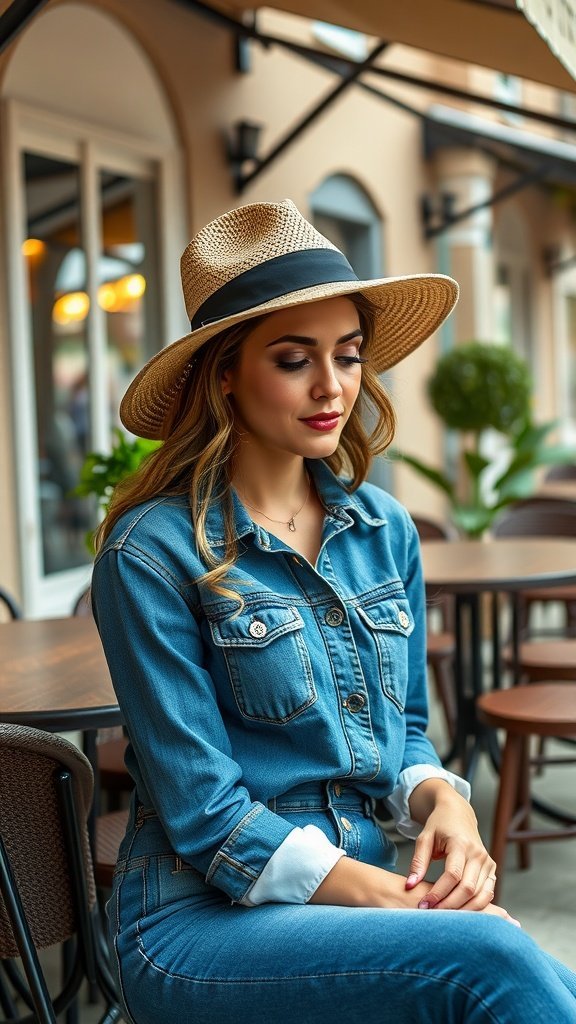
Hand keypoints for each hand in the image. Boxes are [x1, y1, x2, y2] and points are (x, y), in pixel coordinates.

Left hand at [405, 779, 497, 911]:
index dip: (438, 893)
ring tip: (445, 918)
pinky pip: (487, 893)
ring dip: (463, 910)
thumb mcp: (424, 838)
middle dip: (450, 905)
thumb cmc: (439, 825)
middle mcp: (478, 853)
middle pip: (468, 888)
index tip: (424, 905)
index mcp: (461, 844)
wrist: (457, 813)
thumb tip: (410, 885)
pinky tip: (460, 912)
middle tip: (432, 915)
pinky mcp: (492, 869)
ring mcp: (487, 862)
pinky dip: (476, 906)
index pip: (453, 875)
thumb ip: (418, 862)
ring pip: (480, 895)